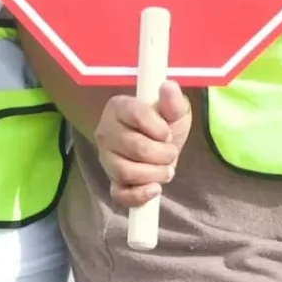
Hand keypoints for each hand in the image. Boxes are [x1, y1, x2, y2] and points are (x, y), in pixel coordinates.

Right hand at [94, 80, 192, 207]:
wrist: (161, 146)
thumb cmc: (165, 123)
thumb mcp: (175, 110)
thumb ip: (173, 101)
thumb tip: (168, 86)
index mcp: (119, 107)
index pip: (137, 115)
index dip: (159, 128)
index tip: (167, 132)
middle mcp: (106, 131)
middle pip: (135, 147)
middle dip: (162, 154)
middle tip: (170, 152)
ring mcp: (106, 158)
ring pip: (126, 171)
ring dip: (155, 174)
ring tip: (166, 169)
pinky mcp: (112, 181)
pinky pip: (119, 194)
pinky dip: (139, 195)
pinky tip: (155, 189)